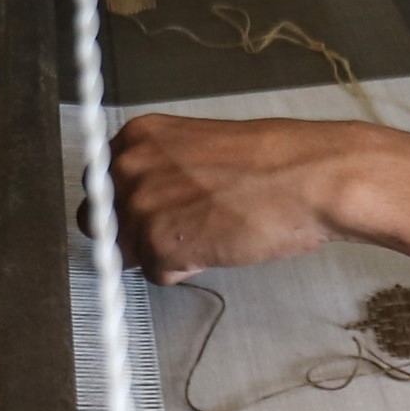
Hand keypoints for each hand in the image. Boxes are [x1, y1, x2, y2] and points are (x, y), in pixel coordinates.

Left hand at [106, 113, 403, 279]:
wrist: (309, 179)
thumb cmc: (271, 163)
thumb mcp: (197, 149)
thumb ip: (159, 171)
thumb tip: (139, 204)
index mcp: (137, 136)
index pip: (101, 183)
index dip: (126, 205)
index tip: (151, 212)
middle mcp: (128, 166)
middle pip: (100, 222)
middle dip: (132, 234)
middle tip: (179, 230)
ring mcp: (140, 205)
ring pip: (129, 252)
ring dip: (164, 253)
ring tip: (211, 232)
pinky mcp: (159, 244)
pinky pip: (156, 274)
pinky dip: (185, 270)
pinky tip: (217, 245)